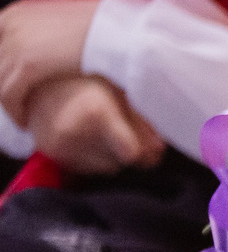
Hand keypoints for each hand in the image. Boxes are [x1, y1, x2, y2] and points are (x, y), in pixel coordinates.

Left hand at [0, 0, 101, 121]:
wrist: (120, 28)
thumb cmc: (106, 23)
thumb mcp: (67, 17)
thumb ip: (47, 27)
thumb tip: (46, 42)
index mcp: (18, 11)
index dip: (2, 66)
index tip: (9, 82)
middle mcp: (11, 24)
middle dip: (2, 84)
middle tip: (15, 101)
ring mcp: (17, 43)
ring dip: (7, 103)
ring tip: (20, 116)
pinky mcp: (27, 64)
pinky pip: (8, 95)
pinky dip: (14, 111)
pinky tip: (25, 121)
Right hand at [25, 75, 162, 174]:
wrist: (42, 81)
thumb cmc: (90, 82)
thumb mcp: (121, 91)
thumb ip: (143, 119)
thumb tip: (160, 149)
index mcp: (96, 113)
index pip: (131, 153)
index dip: (145, 150)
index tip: (151, 143)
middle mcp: (73, 133)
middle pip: (121, 162)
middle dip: (130, 151)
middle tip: (125, 131)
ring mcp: (59, 147)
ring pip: (106, 169)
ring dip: (113, 156)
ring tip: (104, 132)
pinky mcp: (51, 155)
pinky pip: (87, 170)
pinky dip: (95, 159)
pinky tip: (90, 138)